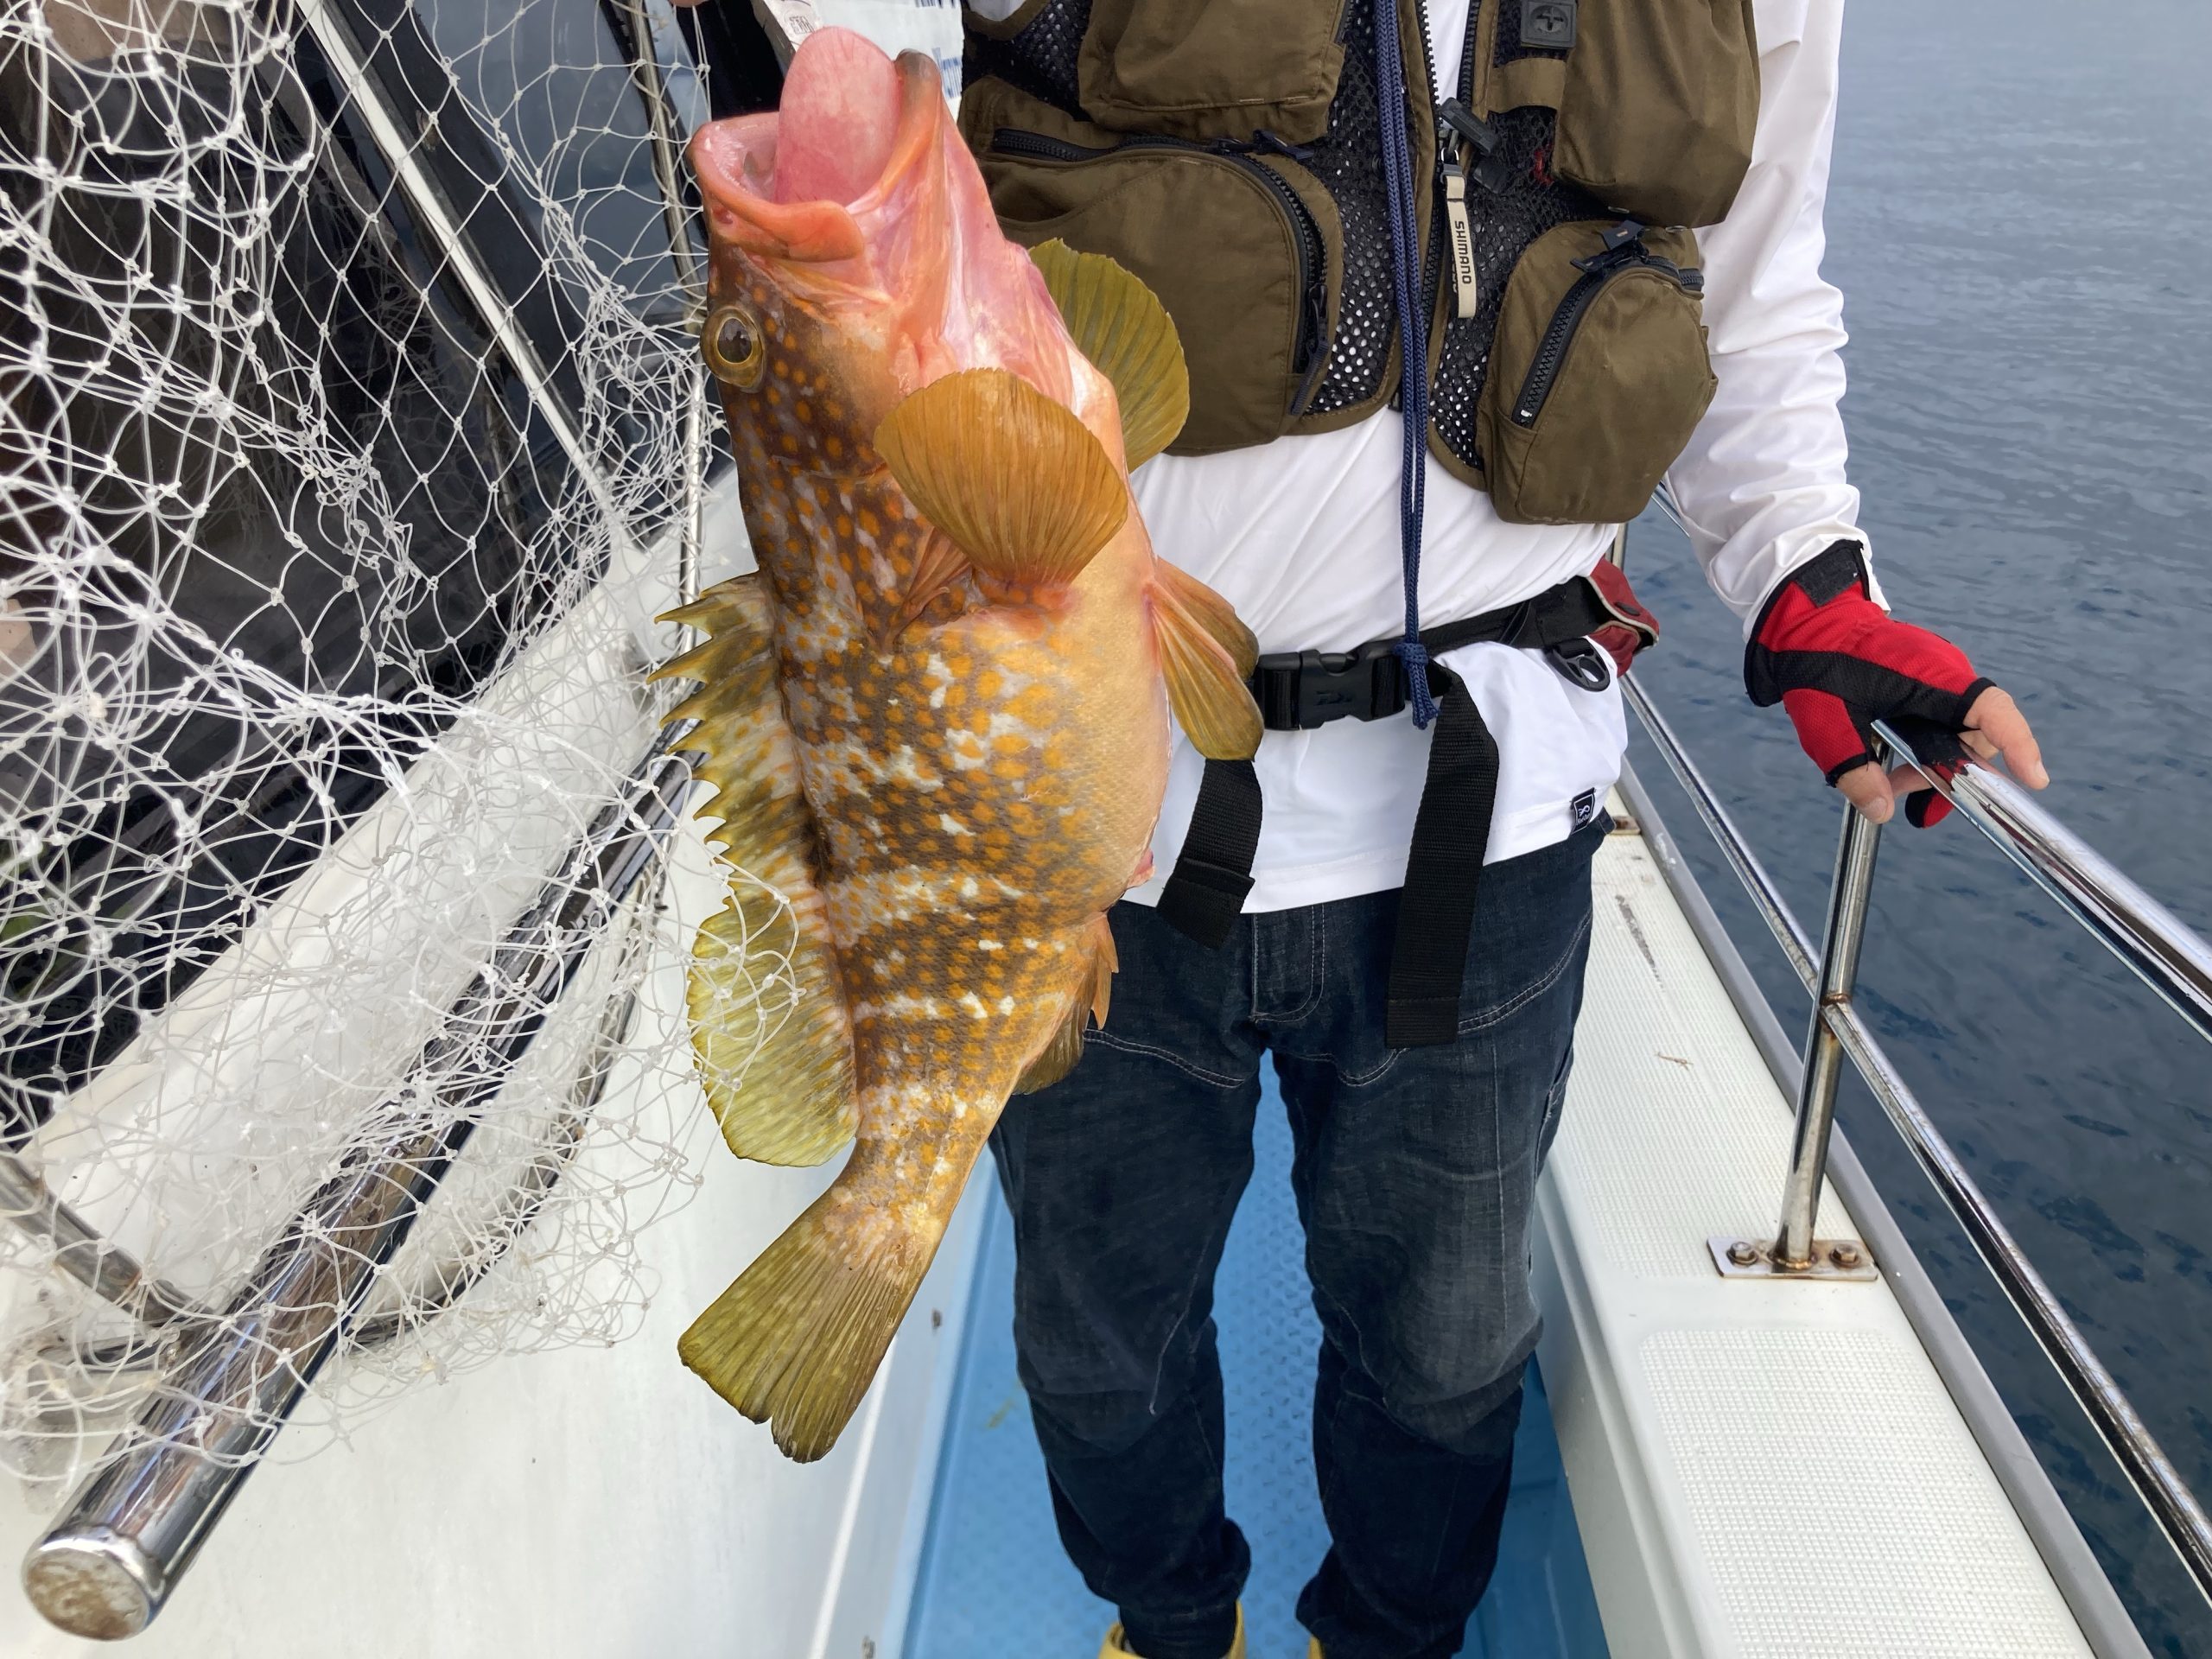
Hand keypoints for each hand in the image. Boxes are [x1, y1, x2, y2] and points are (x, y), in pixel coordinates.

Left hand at [1746, 541, 2048, 826]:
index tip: (2032, 780)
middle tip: (1909, 798)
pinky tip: (1891, 769)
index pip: (1992, 710)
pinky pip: (1938, 723)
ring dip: (1930, 765)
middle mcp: (1946, 674)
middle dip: (1949, 773)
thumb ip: (1853, 768)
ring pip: (1954, 734)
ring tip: (1890, 785)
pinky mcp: (1925, 684)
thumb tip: (1882, 810)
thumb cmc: (1817, 663)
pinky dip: (1923, 750)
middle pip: (1974, 735)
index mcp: (1933, 675)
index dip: (2017, 745)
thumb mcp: (1825, 724)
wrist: (1806, 625)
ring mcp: (1938, 677)